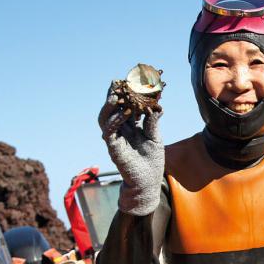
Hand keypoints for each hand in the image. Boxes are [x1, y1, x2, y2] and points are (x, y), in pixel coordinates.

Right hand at [99, 87, 163, 215]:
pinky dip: (114, 121)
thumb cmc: (151, 161)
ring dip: (109, 107)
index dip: (126, 95)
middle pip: (112, 109)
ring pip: (105, 119)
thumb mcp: (155, 137)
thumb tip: (158, 105)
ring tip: (116, 95)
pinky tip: (122, 113)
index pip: (125, 106)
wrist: (148, 181)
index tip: (129, 82)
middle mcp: (120, 130)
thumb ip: (152, 122)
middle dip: (113, 96)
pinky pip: (109, 132)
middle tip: (117, 82)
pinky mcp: (113, 148)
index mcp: (130, 127)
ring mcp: (115, 139)